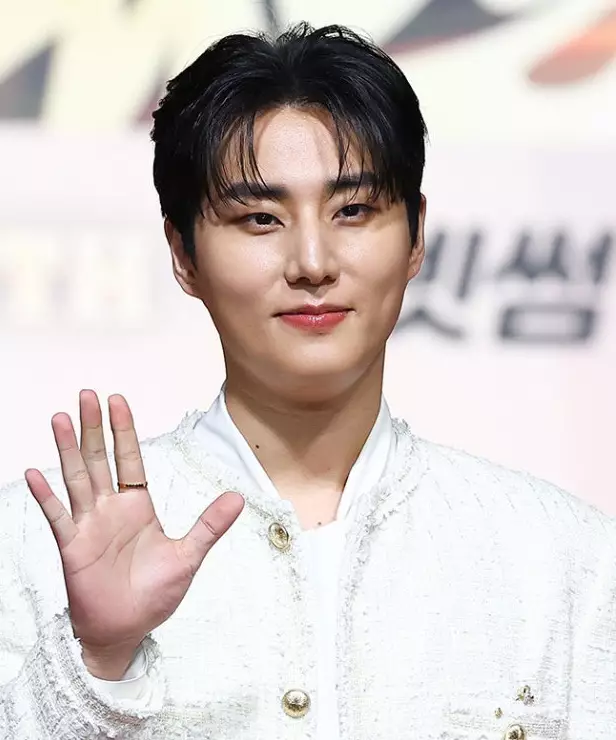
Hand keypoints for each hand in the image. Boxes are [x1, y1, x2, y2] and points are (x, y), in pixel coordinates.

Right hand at [25, 390, 243, 678]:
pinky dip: (46, 496)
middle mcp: (110, 509)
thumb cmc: (154, 595)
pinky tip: (35, 473)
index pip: (129, 459)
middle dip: (93, 428)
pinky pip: (58, 517)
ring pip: (77, 478)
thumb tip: (239, 498)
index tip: (118, 401)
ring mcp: (88, 525)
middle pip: (100, 459)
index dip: (124, 430)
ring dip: (68, 449)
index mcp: (137, 506)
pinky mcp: (73, 547)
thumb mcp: (188, 556)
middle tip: (87, 395)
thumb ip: (210, 526)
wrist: (127, 631)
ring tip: (60, 418)